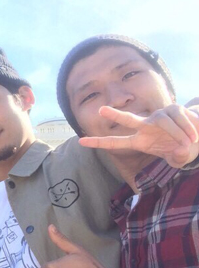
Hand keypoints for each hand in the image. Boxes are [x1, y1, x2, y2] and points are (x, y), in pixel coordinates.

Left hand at [79, 104, 198, 167]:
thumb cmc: (183, 149)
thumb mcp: (178, 158)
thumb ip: (178, 157)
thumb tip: (180, 151)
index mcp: (140, 142)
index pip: (116, 143)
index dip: (99, 142)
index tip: (80, 142)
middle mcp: (145, 127)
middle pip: (128, 119)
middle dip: (115, 115)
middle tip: (101, 110)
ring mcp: (158, 117)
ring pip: (164, 122)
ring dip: (179, 134)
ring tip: (189, 143)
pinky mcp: (173, 108)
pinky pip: (179, 118)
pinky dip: (187, 128)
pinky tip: (194, 135)